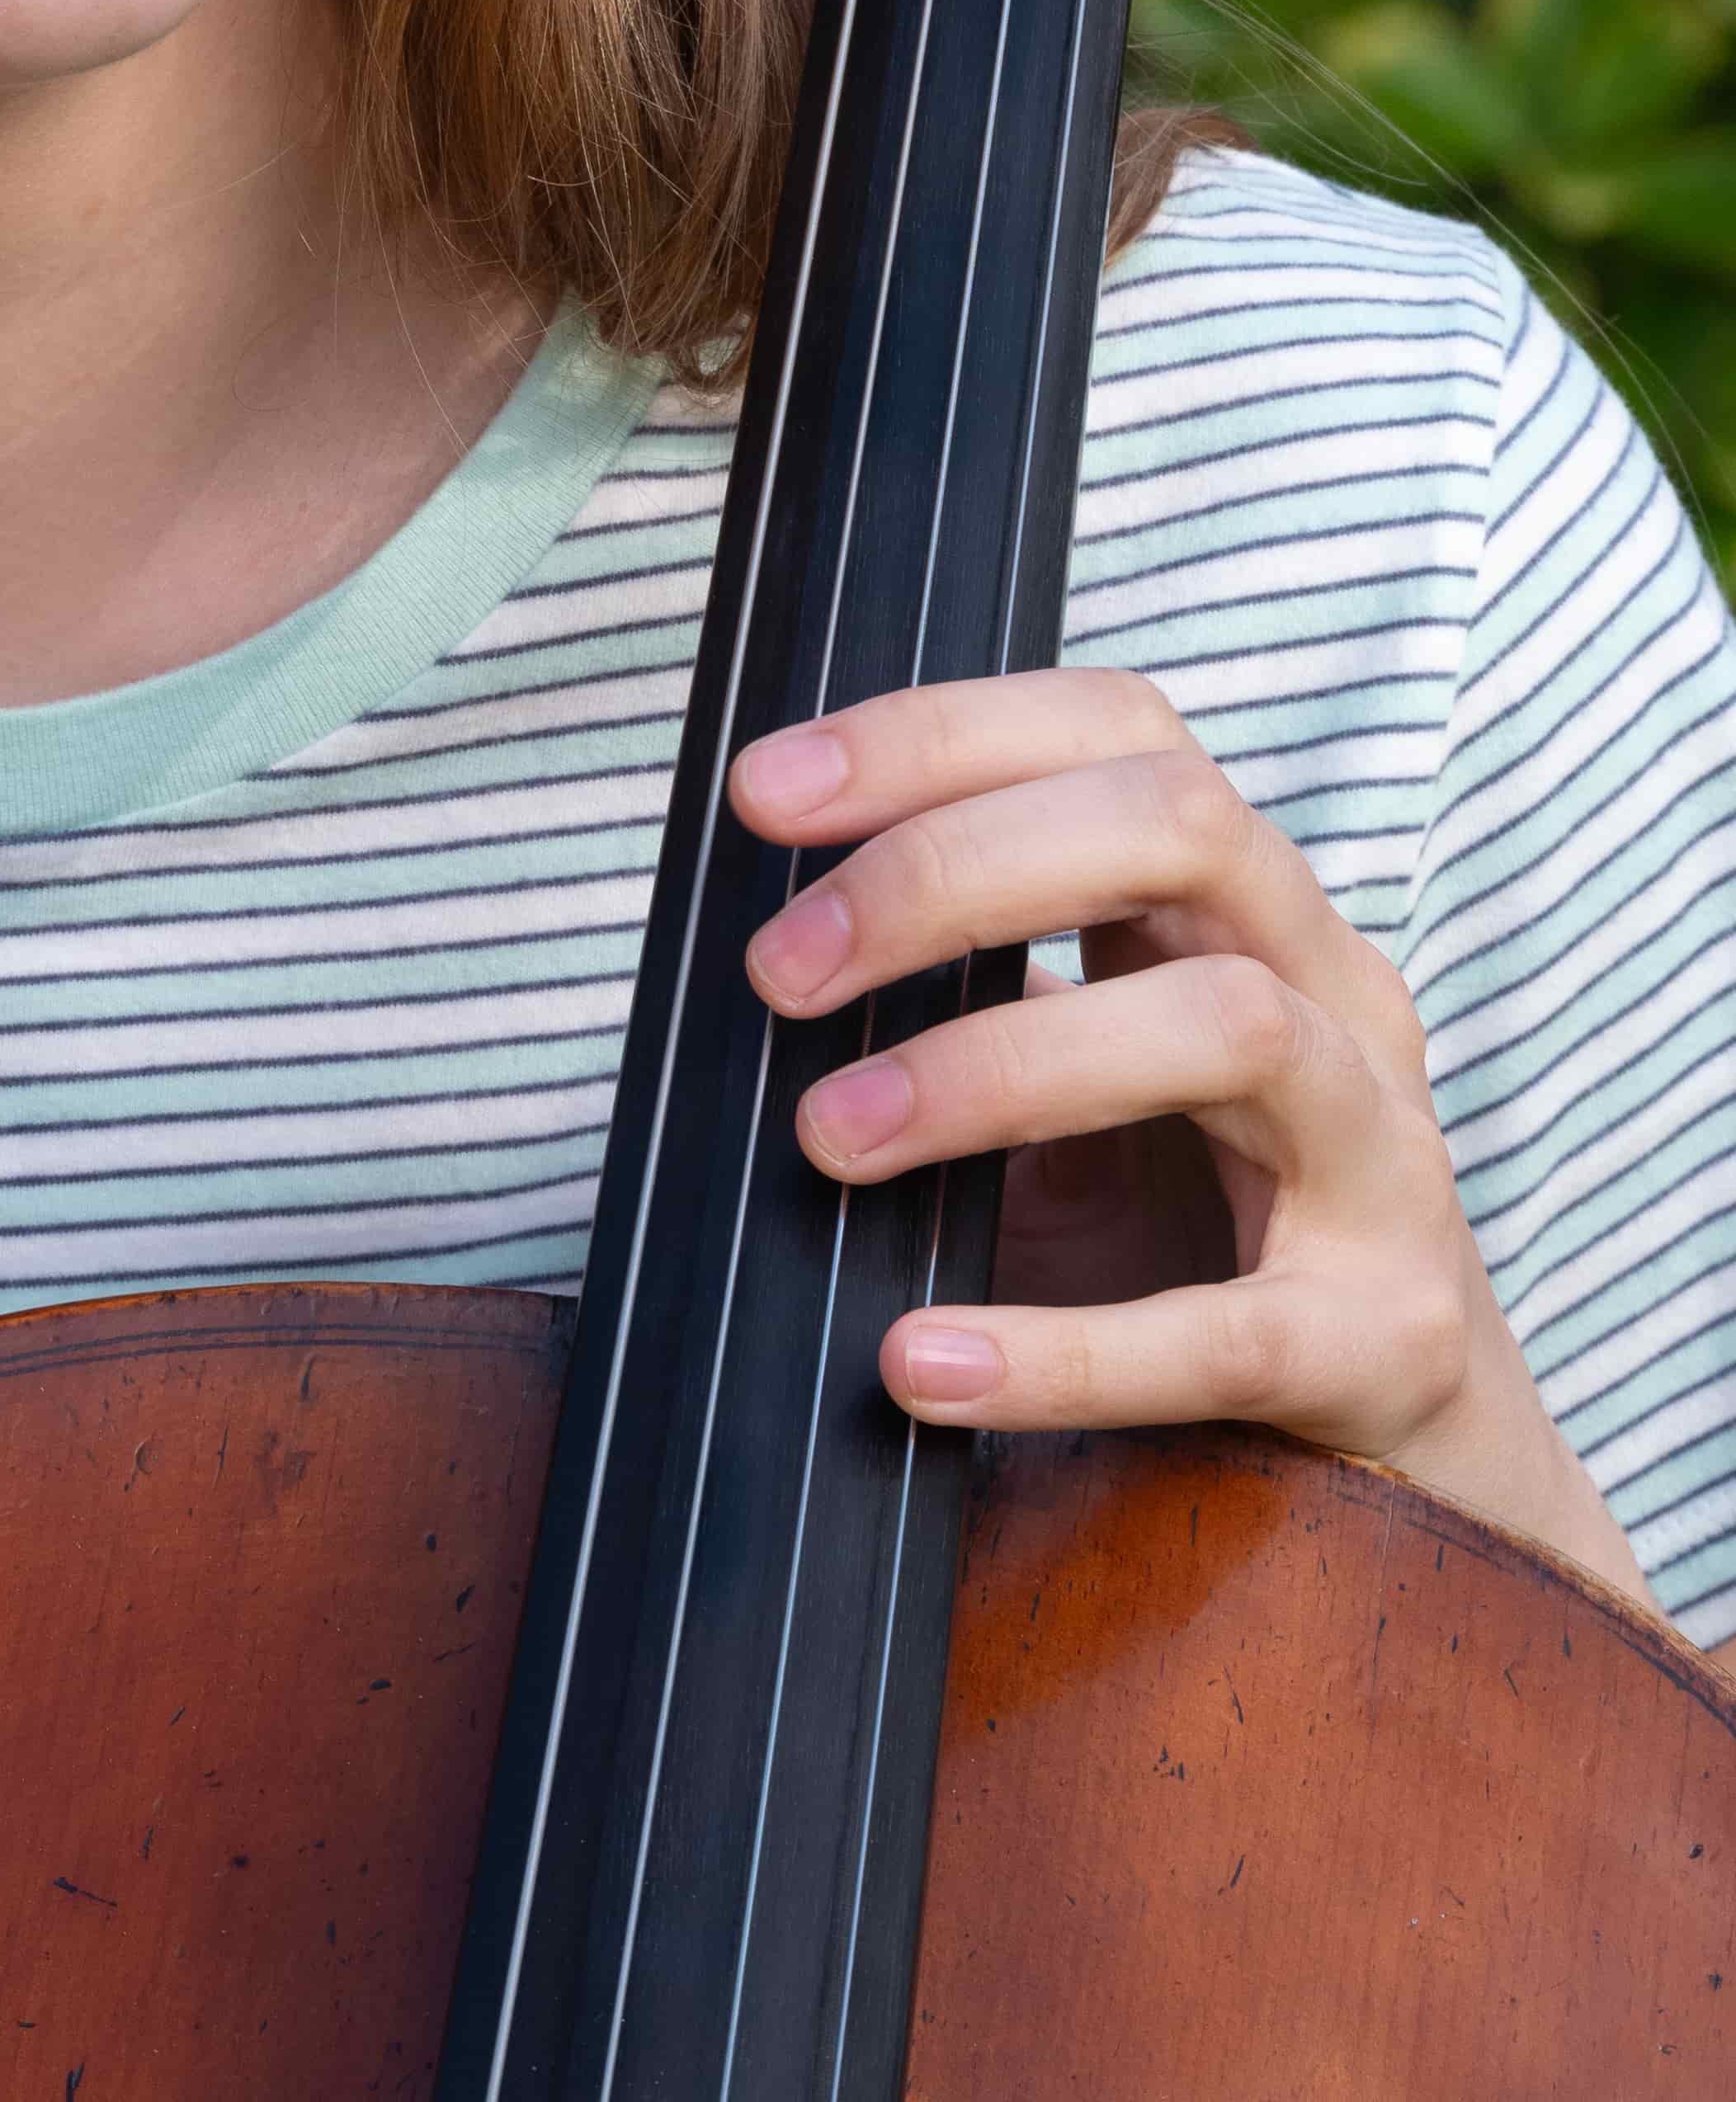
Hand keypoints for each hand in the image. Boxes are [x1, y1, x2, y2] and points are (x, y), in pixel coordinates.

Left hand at [727, 664, 1653, 1608]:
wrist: (1416, 1440)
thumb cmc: (1203, 1216)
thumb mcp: (1091, 1071)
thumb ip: (968, 994)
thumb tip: (757, 958)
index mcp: (1248, 906)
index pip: (1118, 734)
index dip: (942, 734)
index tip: (766, 794)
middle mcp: (1334, 990)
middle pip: (1180, 827)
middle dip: (952, 872)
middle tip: (779, 971)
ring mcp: (1381, 1153)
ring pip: (1230, 1027)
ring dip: (1002, 1066)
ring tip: (834, 1134)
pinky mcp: (1382, 1334)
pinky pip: (1226, 1328)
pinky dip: (1063, 1345)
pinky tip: (921, 1358)